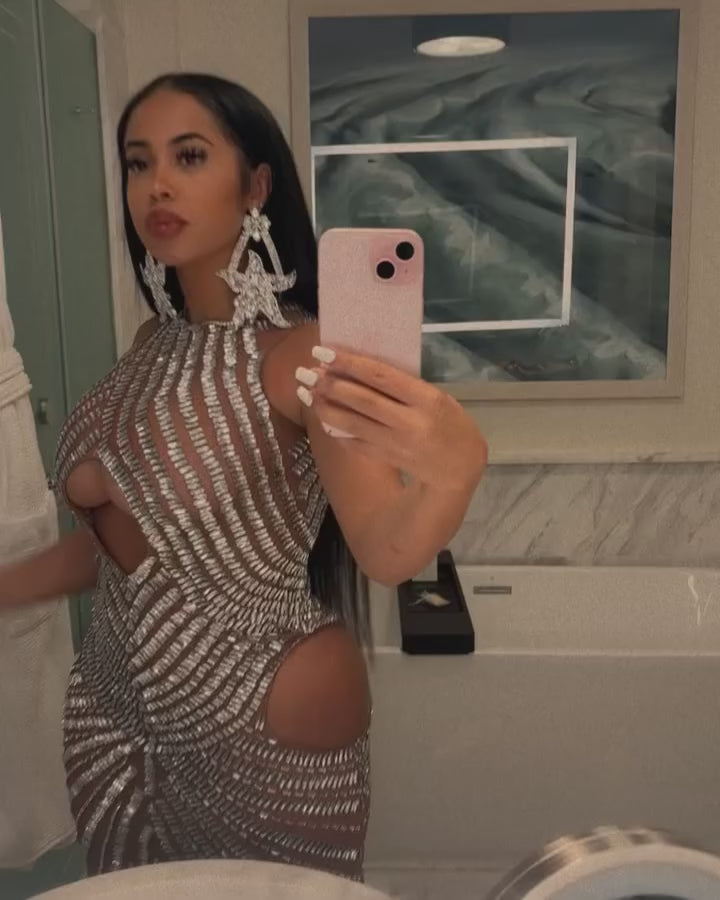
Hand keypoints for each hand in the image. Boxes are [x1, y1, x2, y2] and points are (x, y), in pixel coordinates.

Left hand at [296, 346, 486, 491]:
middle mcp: (410, 422)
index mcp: (426, 400)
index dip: (350, 363)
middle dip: (331, 384)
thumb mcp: (438, 399)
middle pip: (362, 400)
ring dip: (325, 407)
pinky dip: (336, 429)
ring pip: (352, 423)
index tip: (324, 352)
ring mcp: (396, 443)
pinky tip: (322, 416)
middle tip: (307, 372)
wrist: (459, 470)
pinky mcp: (386, 459)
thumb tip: (361, 371)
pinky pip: (354, 442)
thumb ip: (405, 387)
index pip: (382, 376)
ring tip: (306, 392)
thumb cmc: (452, 425)